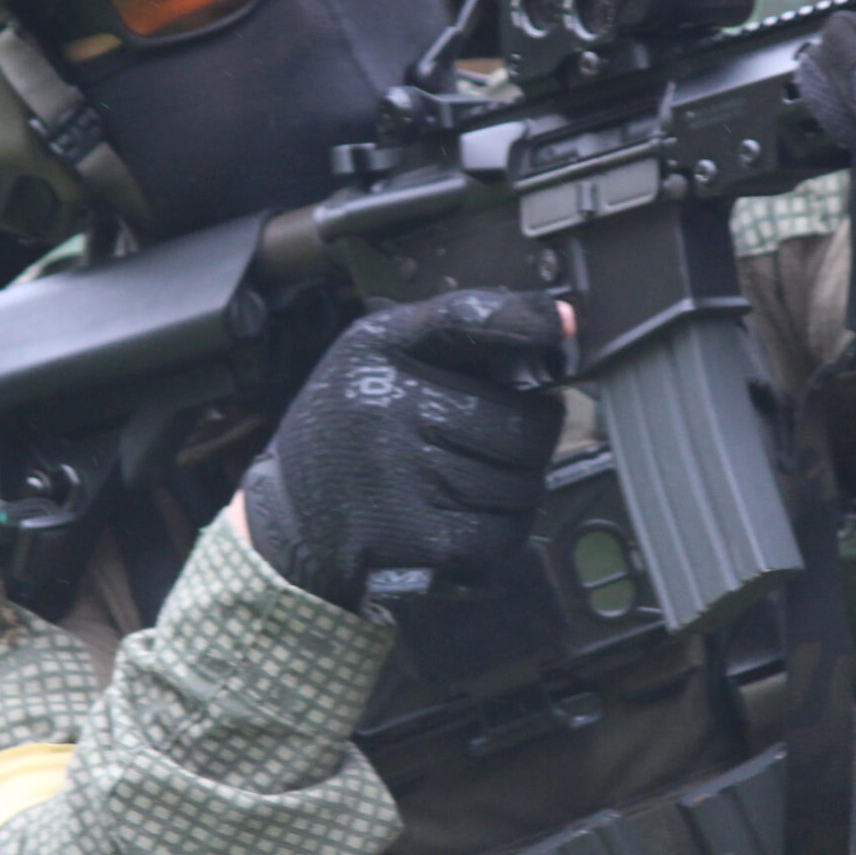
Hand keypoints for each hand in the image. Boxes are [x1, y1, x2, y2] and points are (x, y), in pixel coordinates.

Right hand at [237, 289, 568, 608]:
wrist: (292, 513)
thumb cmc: (352, 425)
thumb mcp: (378, 355)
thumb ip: (454, 335)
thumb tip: (558, 323)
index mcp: (380, 350)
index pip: (461, 320)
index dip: (520, 319)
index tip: (562, 322)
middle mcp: (390, 406)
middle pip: (522, 425)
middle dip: (532, 436)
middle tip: (507, 437)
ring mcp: (403, 473)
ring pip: (522, 483)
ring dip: (518, 486)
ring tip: (477, 477)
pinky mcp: (416, 534)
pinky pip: (503, 533)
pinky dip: (501, 530)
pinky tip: (468, 515)